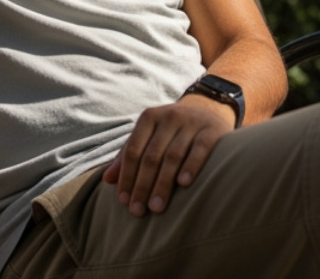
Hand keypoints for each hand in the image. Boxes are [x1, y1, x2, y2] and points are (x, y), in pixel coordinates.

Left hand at [102, 94, 234, 216]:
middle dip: (142, 186)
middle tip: (138, 211)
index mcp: (149, 118)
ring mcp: (192, 123)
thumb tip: (107, 179)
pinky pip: (199, 150)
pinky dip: (190, 167)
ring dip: (163, 183)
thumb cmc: (172, 131)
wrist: (209, 110)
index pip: (133, 150)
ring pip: (173, 156)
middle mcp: (169, 117)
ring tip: (156, 207)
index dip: (127, 177)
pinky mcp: (212, 131)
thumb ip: (128, 155)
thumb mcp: (149, 136)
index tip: (124, 202)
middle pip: (151, 156)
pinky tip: (183, 184)